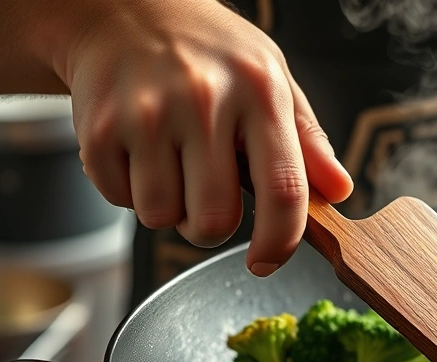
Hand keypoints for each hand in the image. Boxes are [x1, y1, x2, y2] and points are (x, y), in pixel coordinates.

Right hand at [64, 0, 351, 275]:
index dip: (279, 241)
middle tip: (208, 198)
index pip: (284, 190)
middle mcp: (204, 101)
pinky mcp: (97, 128)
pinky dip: (129, 190)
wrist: (122, 11)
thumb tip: (339, 191)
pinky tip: (138, 152)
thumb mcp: (273, 79)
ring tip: (171, 165)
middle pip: (214, 220)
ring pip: (162, 217)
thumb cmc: (210, 53)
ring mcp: (146, 115)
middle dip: (212, 228)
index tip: (266, 262)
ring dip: (169, 209)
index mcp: (259, 94)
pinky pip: (119, 200)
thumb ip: (308, 141)